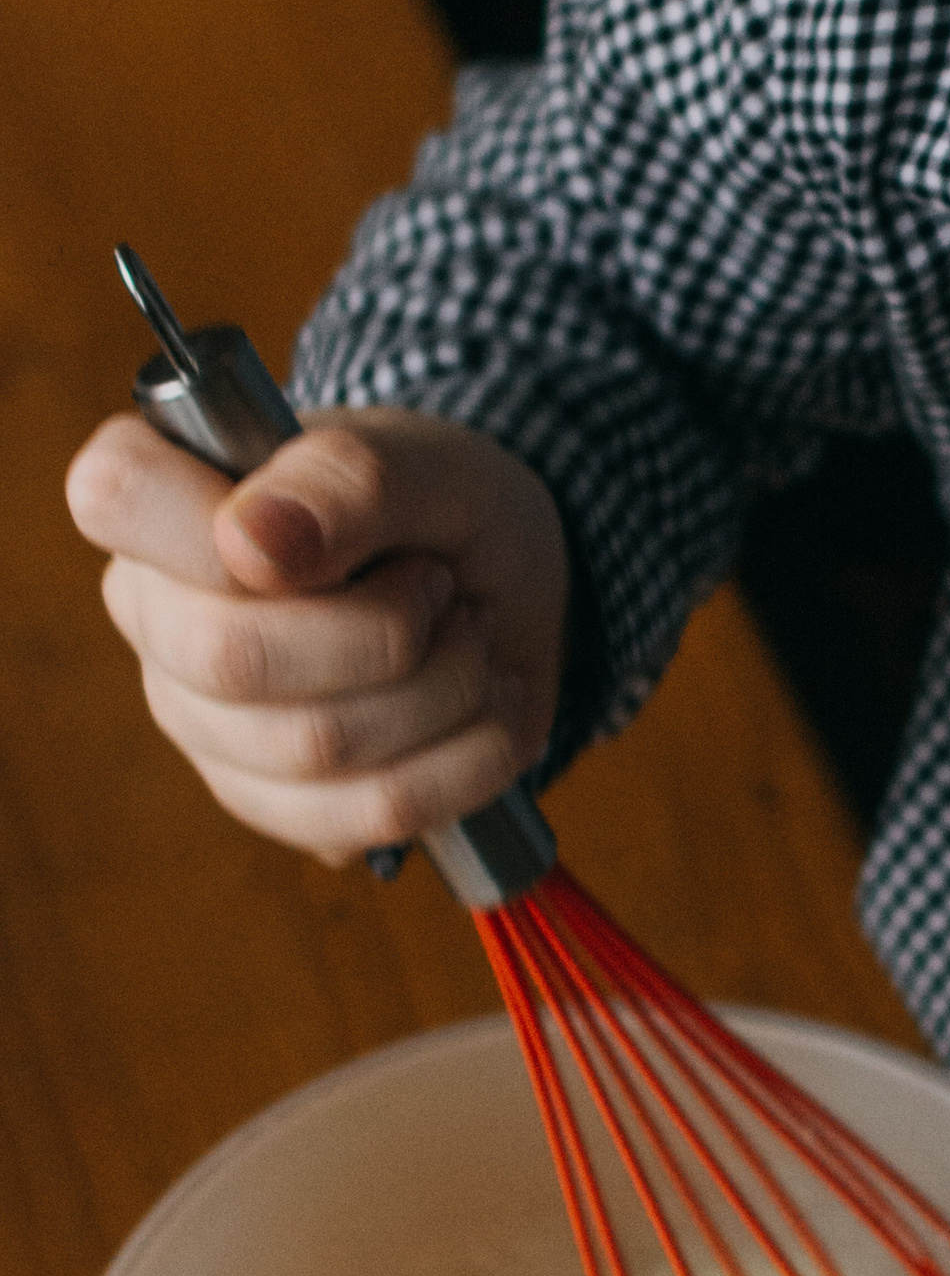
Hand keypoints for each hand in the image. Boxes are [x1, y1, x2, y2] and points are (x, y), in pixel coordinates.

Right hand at [65, 405, 568, 862]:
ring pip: (316, 745)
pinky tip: (488, 705)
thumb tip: (247, 538)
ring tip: (474, 637)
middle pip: (232, 655)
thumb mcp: (433, 463)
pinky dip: (467, 759)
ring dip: (447, 688)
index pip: (115, 494)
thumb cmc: (444, 506)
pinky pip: (365, 812)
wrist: (508, 591)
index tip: (337, 537)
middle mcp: (158, 614)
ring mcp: (199, 720)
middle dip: (388, 627)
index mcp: (163, 496)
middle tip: (442, 585)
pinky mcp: (265, 799)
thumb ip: (348, 479)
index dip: (216, 522)